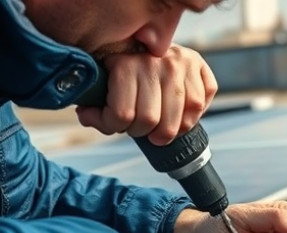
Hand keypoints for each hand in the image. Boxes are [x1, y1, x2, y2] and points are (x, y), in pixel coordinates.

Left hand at [76, 44, 217, 145]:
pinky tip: (180, 115)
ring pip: (181, 119)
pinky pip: (200, 105)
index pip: (123, 115)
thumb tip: (86, 115)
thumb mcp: (104, 88)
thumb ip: (96, 109)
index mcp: (126, 65)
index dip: (118, 128)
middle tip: (142, 128)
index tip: (120, 125)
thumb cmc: (123, 74)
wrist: (142, 45)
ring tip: (161, 128)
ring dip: (169, 131)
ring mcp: (181, 63)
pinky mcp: (198, 65)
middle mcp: (156, 62)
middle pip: (151, 121)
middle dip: (144, 134)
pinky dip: (192, 117)